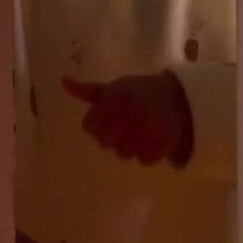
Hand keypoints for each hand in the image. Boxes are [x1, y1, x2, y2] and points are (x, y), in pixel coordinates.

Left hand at [62, 72, 193, 166]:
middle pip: (105, 142)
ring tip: (143, 131)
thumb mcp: (115, 88)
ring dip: (132, 146)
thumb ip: (88, 91)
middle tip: (128, 125)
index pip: (90, 127)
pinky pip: (144, 160)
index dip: (99, 124)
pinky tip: (155, 138)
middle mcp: (129, 111)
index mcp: (114, 96)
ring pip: (123, 154)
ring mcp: (146, 127)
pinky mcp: (163, 142)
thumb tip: (63, 82)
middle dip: (114, 137)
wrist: (180, 97)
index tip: (113, 117)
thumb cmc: (140, 93)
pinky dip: (149, 153)